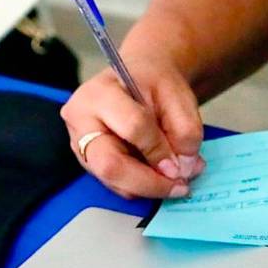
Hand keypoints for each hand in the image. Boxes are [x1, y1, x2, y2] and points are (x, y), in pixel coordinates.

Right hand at [59, 55, 204, 198]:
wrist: (140, 80)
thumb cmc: (156, 83)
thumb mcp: (179, 97)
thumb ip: (185, 131)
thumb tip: (184, 169)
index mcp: (99, 94)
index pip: (132, 128)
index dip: (161, 150)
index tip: (187, 163)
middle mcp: (81, 122)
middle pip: (110, 165)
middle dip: (150, 183)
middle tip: (181, 187)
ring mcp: (80, 146)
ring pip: (114, 182)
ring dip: (150, 187)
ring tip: (178, 180)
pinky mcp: (91, 164)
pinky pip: (118, 185)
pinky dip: (144, 187)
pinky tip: (162, 176)